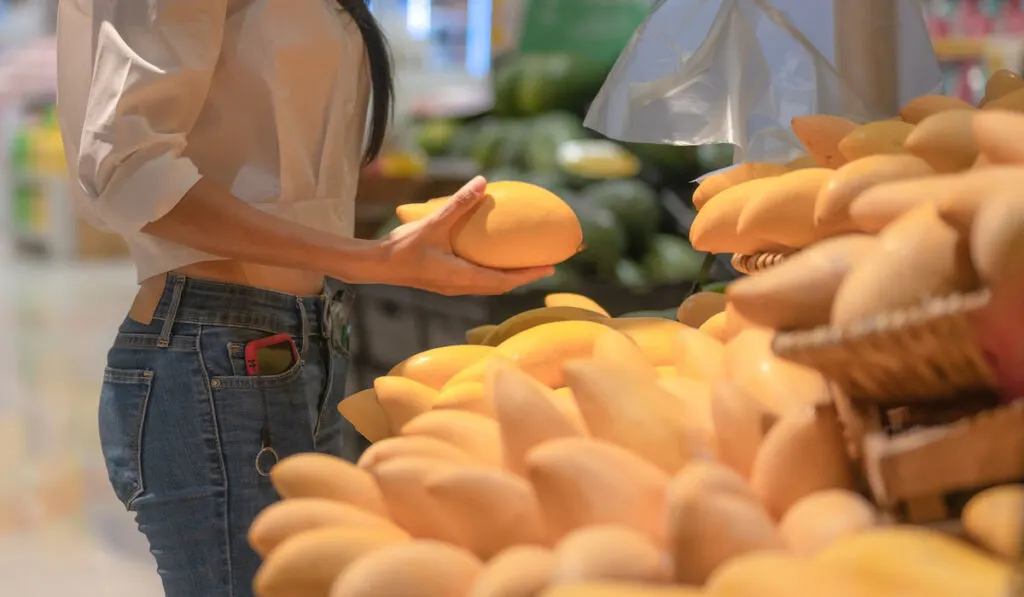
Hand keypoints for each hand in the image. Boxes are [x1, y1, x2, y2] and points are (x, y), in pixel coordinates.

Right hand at [375, 176, 553, 294]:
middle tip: (547, 263)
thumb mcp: (433, 223)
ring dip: (509, 275)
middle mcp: (462, 286)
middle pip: (502, 285)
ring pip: (490, 284)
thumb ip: (458, 203)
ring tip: (526, 262)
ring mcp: (453, 286)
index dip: (529, 274)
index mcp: (463, 277)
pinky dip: (492, 271)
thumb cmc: (402, 248)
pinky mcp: (445, 281)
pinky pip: (478, 279)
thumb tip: (481, 181)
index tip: (551, 267)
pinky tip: (492, 256)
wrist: (375, 266)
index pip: (505, 280)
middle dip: (525, 275)